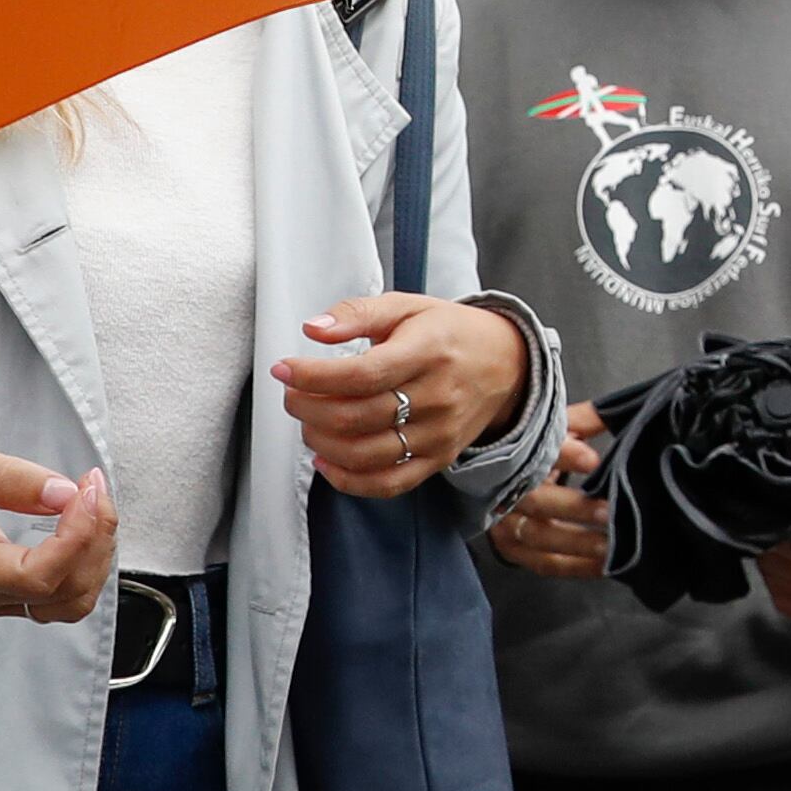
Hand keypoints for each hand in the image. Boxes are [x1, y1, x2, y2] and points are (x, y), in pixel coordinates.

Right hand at [0, 432, 119, 624]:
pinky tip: (80, 519)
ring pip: (70, 600)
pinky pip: (60, 591)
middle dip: (95, 539)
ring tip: (89, 500)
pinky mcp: (2, 588)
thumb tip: (64, 494)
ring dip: (95, 553)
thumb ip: (7, 476)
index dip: (78, 537)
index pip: (37, 578)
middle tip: (91, 485)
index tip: (86, 488)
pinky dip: (83, 559)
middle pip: (64, 594)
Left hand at [276, 293, 532, 496]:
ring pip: (366, 454)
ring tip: (308, 421)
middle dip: (307, 408)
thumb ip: (357, 313)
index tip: (284, 370)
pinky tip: (326, 460)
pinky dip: (348, 480)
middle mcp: (437, 397)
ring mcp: (439, 433)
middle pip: (357, 417)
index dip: (314, 376)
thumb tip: (312, 330)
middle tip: (292, 395)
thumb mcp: (407, 307)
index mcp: (428, 352)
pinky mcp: (439, 459)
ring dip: (321, 441)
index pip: (362, 375)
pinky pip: (388, 483)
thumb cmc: (447, 332)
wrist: (506, 363)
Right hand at [489, 401, 610, 579]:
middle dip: (575, 508)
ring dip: (576, 542)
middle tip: (610, 512)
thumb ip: (584, 421)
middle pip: (537, 501)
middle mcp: (504, 490)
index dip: (564, 456)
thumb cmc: (534, 445)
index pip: (535, 452)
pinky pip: (542, 563)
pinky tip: (604, 566)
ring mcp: (503, 523)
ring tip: (610, 544)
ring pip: (538, 536)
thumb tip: (616, 414)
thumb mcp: (557, 427)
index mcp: (514, 454)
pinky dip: (573, 566)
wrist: (497, 471)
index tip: (591, 460)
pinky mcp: (511, 548)